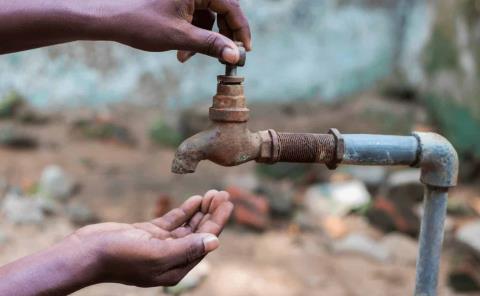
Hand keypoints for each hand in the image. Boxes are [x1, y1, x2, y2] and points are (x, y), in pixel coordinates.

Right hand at [68, 190, 232, 286]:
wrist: (86, 252)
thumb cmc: (119, 257)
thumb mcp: (156, 254)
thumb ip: (187, 248)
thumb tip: (215, 242)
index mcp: (176, 268)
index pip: (204, 242)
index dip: (218, 221)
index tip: (228, 202)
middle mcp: (171, 258)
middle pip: (199, 233)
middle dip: (212, 214)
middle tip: (224, 193)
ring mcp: (160, 245)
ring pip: (188, 226)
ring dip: (201, 210)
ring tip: (214, 193)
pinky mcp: (149, 234)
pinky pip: (173, 221)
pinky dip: (185, 210)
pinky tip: (196, 200)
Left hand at [107, 0, 250, 63]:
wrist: (112, 19)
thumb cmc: (142, 23)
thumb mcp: (180, 37)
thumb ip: (211, 45)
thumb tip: (236, 56)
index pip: (231, 7)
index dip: (240, 30)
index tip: (246, 51)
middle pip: (223, 11)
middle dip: (221, 37)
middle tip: (224, 57)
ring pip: (210, 18)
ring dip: (204, 40)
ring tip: (187, 57)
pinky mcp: (180, 2)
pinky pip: (197, 19)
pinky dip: (194, 36)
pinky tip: (181, 52)